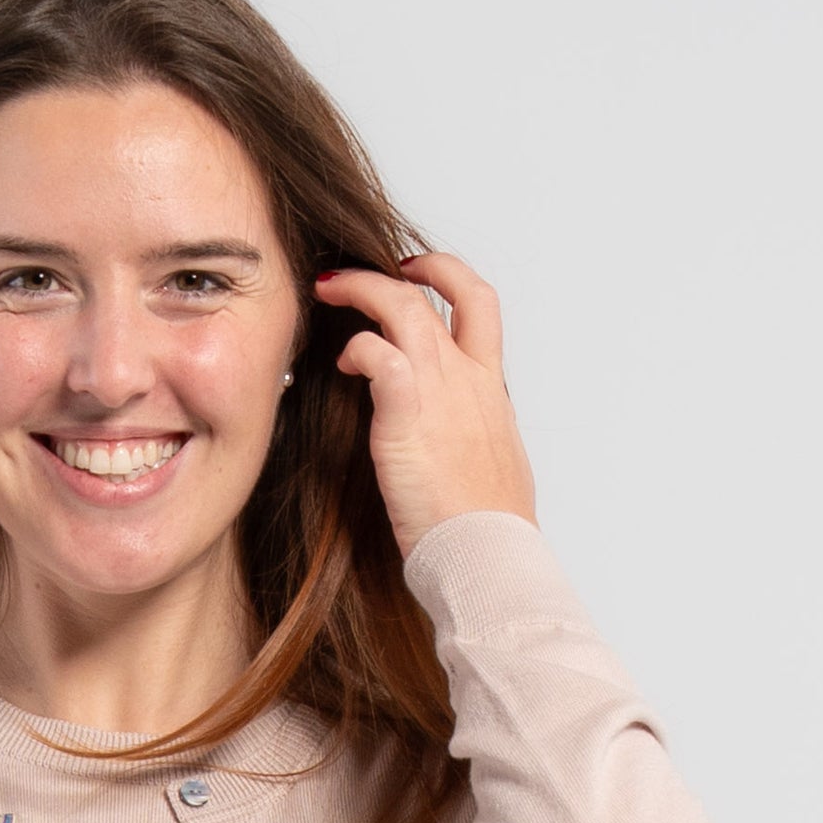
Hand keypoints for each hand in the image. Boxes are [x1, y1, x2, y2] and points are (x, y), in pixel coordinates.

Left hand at [313, 253, 536, 558]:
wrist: (487, 553)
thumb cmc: (488, 529)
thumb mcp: (494, 466)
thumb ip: (474, 436)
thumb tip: (459, 440)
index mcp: (490, 388)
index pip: (478, 305)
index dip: (447, 276)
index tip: (416, 275)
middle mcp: (469, 377)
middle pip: (440, 289)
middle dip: (395, 269)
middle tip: (356, 273)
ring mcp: (441, 389)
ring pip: (402, 305)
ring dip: (360, 288)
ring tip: (328, 289)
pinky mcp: (407, 411)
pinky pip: (376, 352)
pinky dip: (356, 347)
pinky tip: (342, 364)